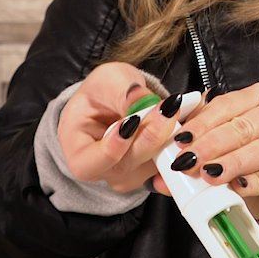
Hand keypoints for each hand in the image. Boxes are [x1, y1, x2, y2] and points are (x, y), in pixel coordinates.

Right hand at [57, 62, 182, 193]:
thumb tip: (141, 100)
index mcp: (77, 152)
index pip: (91, 163)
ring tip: (174, 109)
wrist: (114, 102)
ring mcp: (128, 176)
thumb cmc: (100, 94)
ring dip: (167, 139)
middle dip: (149, 136)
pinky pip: (167, 163)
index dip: (114, 146)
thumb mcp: (106, 81)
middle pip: (127, 166)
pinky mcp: (150, 172)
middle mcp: (102, 171)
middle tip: (168, 109)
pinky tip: (181, 119)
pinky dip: (175, 142)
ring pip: (150, 166)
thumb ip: (121, 92)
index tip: (132, 121)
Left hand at [150, 82, 258, 225]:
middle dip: (212, 144)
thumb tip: (159, 175)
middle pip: (244, 125)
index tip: (177, 142)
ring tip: (210, 176)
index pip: (226, 106)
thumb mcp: (230, 164)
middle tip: (187, 162)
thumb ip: (200, 163)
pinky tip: (242, 187)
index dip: (200, 124)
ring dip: (234, 162)